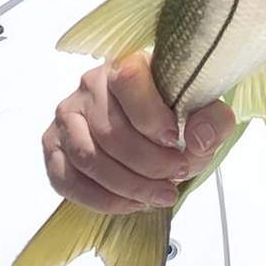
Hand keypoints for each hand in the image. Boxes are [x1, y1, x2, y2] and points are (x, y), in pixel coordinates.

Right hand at [41, 51, 233, 215]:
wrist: (150, 128)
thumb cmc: (173, 115)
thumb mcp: (203, 113)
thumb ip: (212, 120)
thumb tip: (199, 140)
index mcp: (127, 63)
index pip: (129, 80)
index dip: (152, 117)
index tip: (176, 141)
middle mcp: (89, 85)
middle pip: (111, 132)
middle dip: (149, 165)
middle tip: (176, 178)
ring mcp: (67, 116)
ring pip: (90, 159)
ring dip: (129, 186)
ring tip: (158, 195)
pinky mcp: (53, 145)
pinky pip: (67, 180)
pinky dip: (102, 200)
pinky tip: (130, 202)